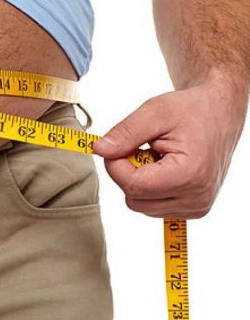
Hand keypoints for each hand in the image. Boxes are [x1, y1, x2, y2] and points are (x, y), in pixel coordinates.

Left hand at [92, 74, 247, 218]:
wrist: (219, 115)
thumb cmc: (191, 110)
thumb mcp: (155, 111)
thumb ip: (125, 133)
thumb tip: (99, 150)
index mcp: (189, 175)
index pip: (132, 185)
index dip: (115, 164)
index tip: (120, 144)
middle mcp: (196, 198)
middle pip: (134, 199)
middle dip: (127, 172)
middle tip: (141, 147)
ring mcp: (196, 207)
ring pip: (141, 205)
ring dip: (139, 180)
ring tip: (157, 156)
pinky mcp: (193, 208)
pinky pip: (154, 206)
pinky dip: (150, 187)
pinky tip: (163, 168)